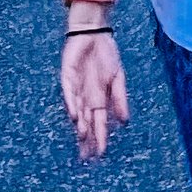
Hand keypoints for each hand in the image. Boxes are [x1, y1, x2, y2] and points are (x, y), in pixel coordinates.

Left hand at [62, 27, 129, 159]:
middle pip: (86, 123)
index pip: (99, 124)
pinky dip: (71, 104)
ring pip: (76, 112)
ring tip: (81, 139)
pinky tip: (73, 116)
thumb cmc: (107, 54)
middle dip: (86, 139)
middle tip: (86, 157)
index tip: (100, 154)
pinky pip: (68, 94)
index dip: (99, 138)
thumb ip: (120, 99)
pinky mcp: (67, 77)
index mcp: (99, 99)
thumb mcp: (118, 78)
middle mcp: (86, 98)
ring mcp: (76, 89)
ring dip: (79, 125)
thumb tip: (124, 122)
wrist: (94, 33)